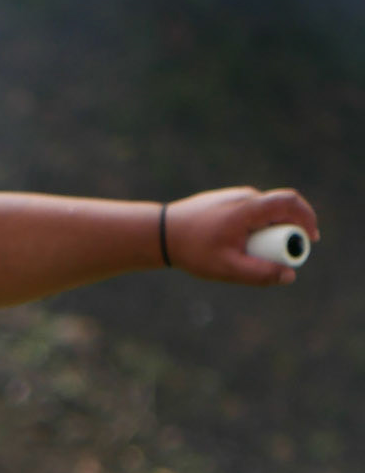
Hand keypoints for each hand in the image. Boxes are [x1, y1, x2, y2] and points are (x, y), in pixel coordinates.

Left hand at [164, 186, 319, 285]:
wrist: (160, 233)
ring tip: (249, 254)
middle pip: (280, 209)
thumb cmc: (193, 250)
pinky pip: (251, 213)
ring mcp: (235, 196)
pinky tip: (238, 246)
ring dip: (269, 231)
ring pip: (265, 212)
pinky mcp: (226, 201)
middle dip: (287, 232)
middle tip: (279, 256)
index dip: (307, 218)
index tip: (311, 239)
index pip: (290, 203)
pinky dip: (255, 228)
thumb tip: (289, 276)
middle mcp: (245, 196)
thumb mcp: (227, 268)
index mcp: (249, 208)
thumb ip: (260, 273)